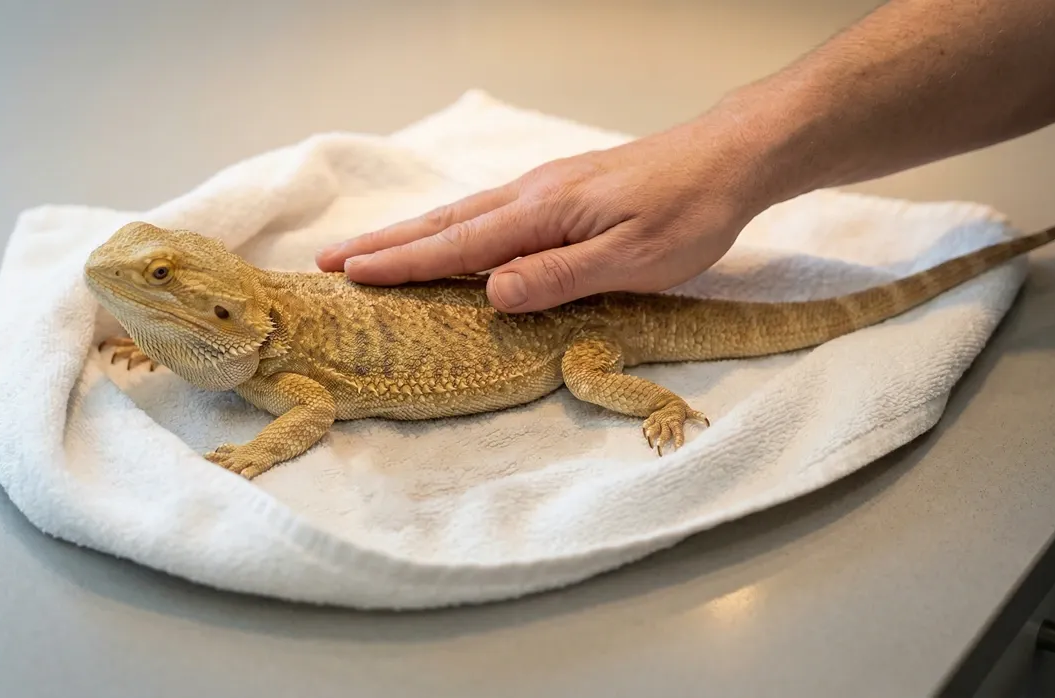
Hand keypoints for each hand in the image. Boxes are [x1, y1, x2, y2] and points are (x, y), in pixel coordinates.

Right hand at [315, 123, 776, 312]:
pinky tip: (443, 240)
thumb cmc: (688, 212)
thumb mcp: (632, 259)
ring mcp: (543, 189)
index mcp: (543, 213)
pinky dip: (447, 229)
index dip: (402, 264)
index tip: (349, 275)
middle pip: (443, 224)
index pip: (457, 245)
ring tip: (366, 253)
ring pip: (461, 216)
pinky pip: (487, 214)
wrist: (727, 159)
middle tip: (327, 261)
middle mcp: (531, 195)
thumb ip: (560, 277)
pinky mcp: (559, 192)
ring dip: (409, 236)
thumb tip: (491, 293)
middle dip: (383, 245)